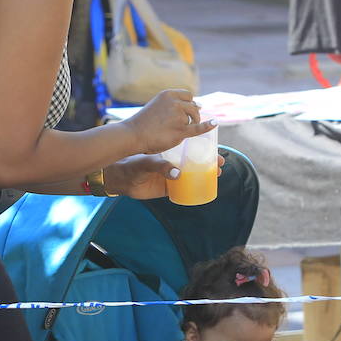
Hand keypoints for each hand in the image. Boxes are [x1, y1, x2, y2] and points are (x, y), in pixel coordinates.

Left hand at [104, 152, 226, 199]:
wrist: (120, 179)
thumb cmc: (132, 165)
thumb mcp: (147, 162)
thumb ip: (160, 166)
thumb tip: (177, 174)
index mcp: (169, 153)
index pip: (190, 149)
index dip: (203, 150)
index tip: (215, 150)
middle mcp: (172, 163)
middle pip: (195, 163)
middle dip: (209, 163)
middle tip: (220, 165)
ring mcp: (171, 176)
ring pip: (191, 176)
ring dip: (204, 176)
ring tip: (216, 175)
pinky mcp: (167, 189)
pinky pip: (183, 190)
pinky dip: (193, 190)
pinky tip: (203, 190)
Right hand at [125, 89, 213, 154]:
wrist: (132, 134)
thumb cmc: (143, 123)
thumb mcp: (157, 105)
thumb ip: (173, 104)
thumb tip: (198, 105)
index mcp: (168, 94)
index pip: (188, 96)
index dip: (189, 104)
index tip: (187, 112)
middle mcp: (175, 103)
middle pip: (193, 107)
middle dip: (193, 115)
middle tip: (184, 124)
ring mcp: (178, 116)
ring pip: (194, 119)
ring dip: (190, 124)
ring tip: (178, 130)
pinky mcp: (180, 130)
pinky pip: (198, 128)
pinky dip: (207, 125)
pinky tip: (214, 123)